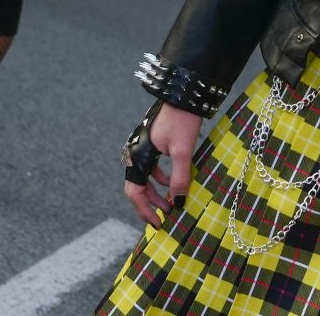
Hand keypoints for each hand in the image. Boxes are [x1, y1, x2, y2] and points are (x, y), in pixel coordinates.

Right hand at [123, 104, 201, 228]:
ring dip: (157, 191)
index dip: (145, 210)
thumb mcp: (183, 151)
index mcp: (138, 156)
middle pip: (138, 187)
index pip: (135, 192)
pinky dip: (161, 178)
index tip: (158, 223)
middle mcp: (136, 153)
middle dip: (151, 204)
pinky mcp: (151, 143)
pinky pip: (152, 167)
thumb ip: (180, 177)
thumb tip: (178, 202)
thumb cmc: (182, 120)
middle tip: (166, 216)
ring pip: (145, 178)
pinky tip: (174, 182)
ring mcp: (142, 147)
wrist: (184, 95)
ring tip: (172, 202)